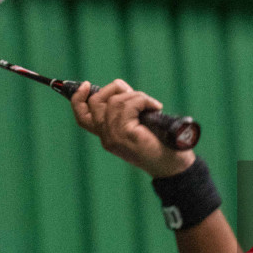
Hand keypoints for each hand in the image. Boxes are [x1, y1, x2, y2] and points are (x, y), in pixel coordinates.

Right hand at [71, 79, 193, 177]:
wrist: (174, 167)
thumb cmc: (162, 146)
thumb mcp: (138, 127)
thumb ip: (126, 114)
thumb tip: (122, 90)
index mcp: (107, 136)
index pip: (82, 117)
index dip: (78, 98)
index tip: (86, 84)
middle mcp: (107, 138)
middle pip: (96, 102)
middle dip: (115, 89)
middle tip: (136, 95)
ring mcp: (114, 137)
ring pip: (115, 101)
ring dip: (135, 96)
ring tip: (152, 105)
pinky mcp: (126, 134)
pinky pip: (129, 105)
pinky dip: (143, 100)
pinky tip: (156, 107)